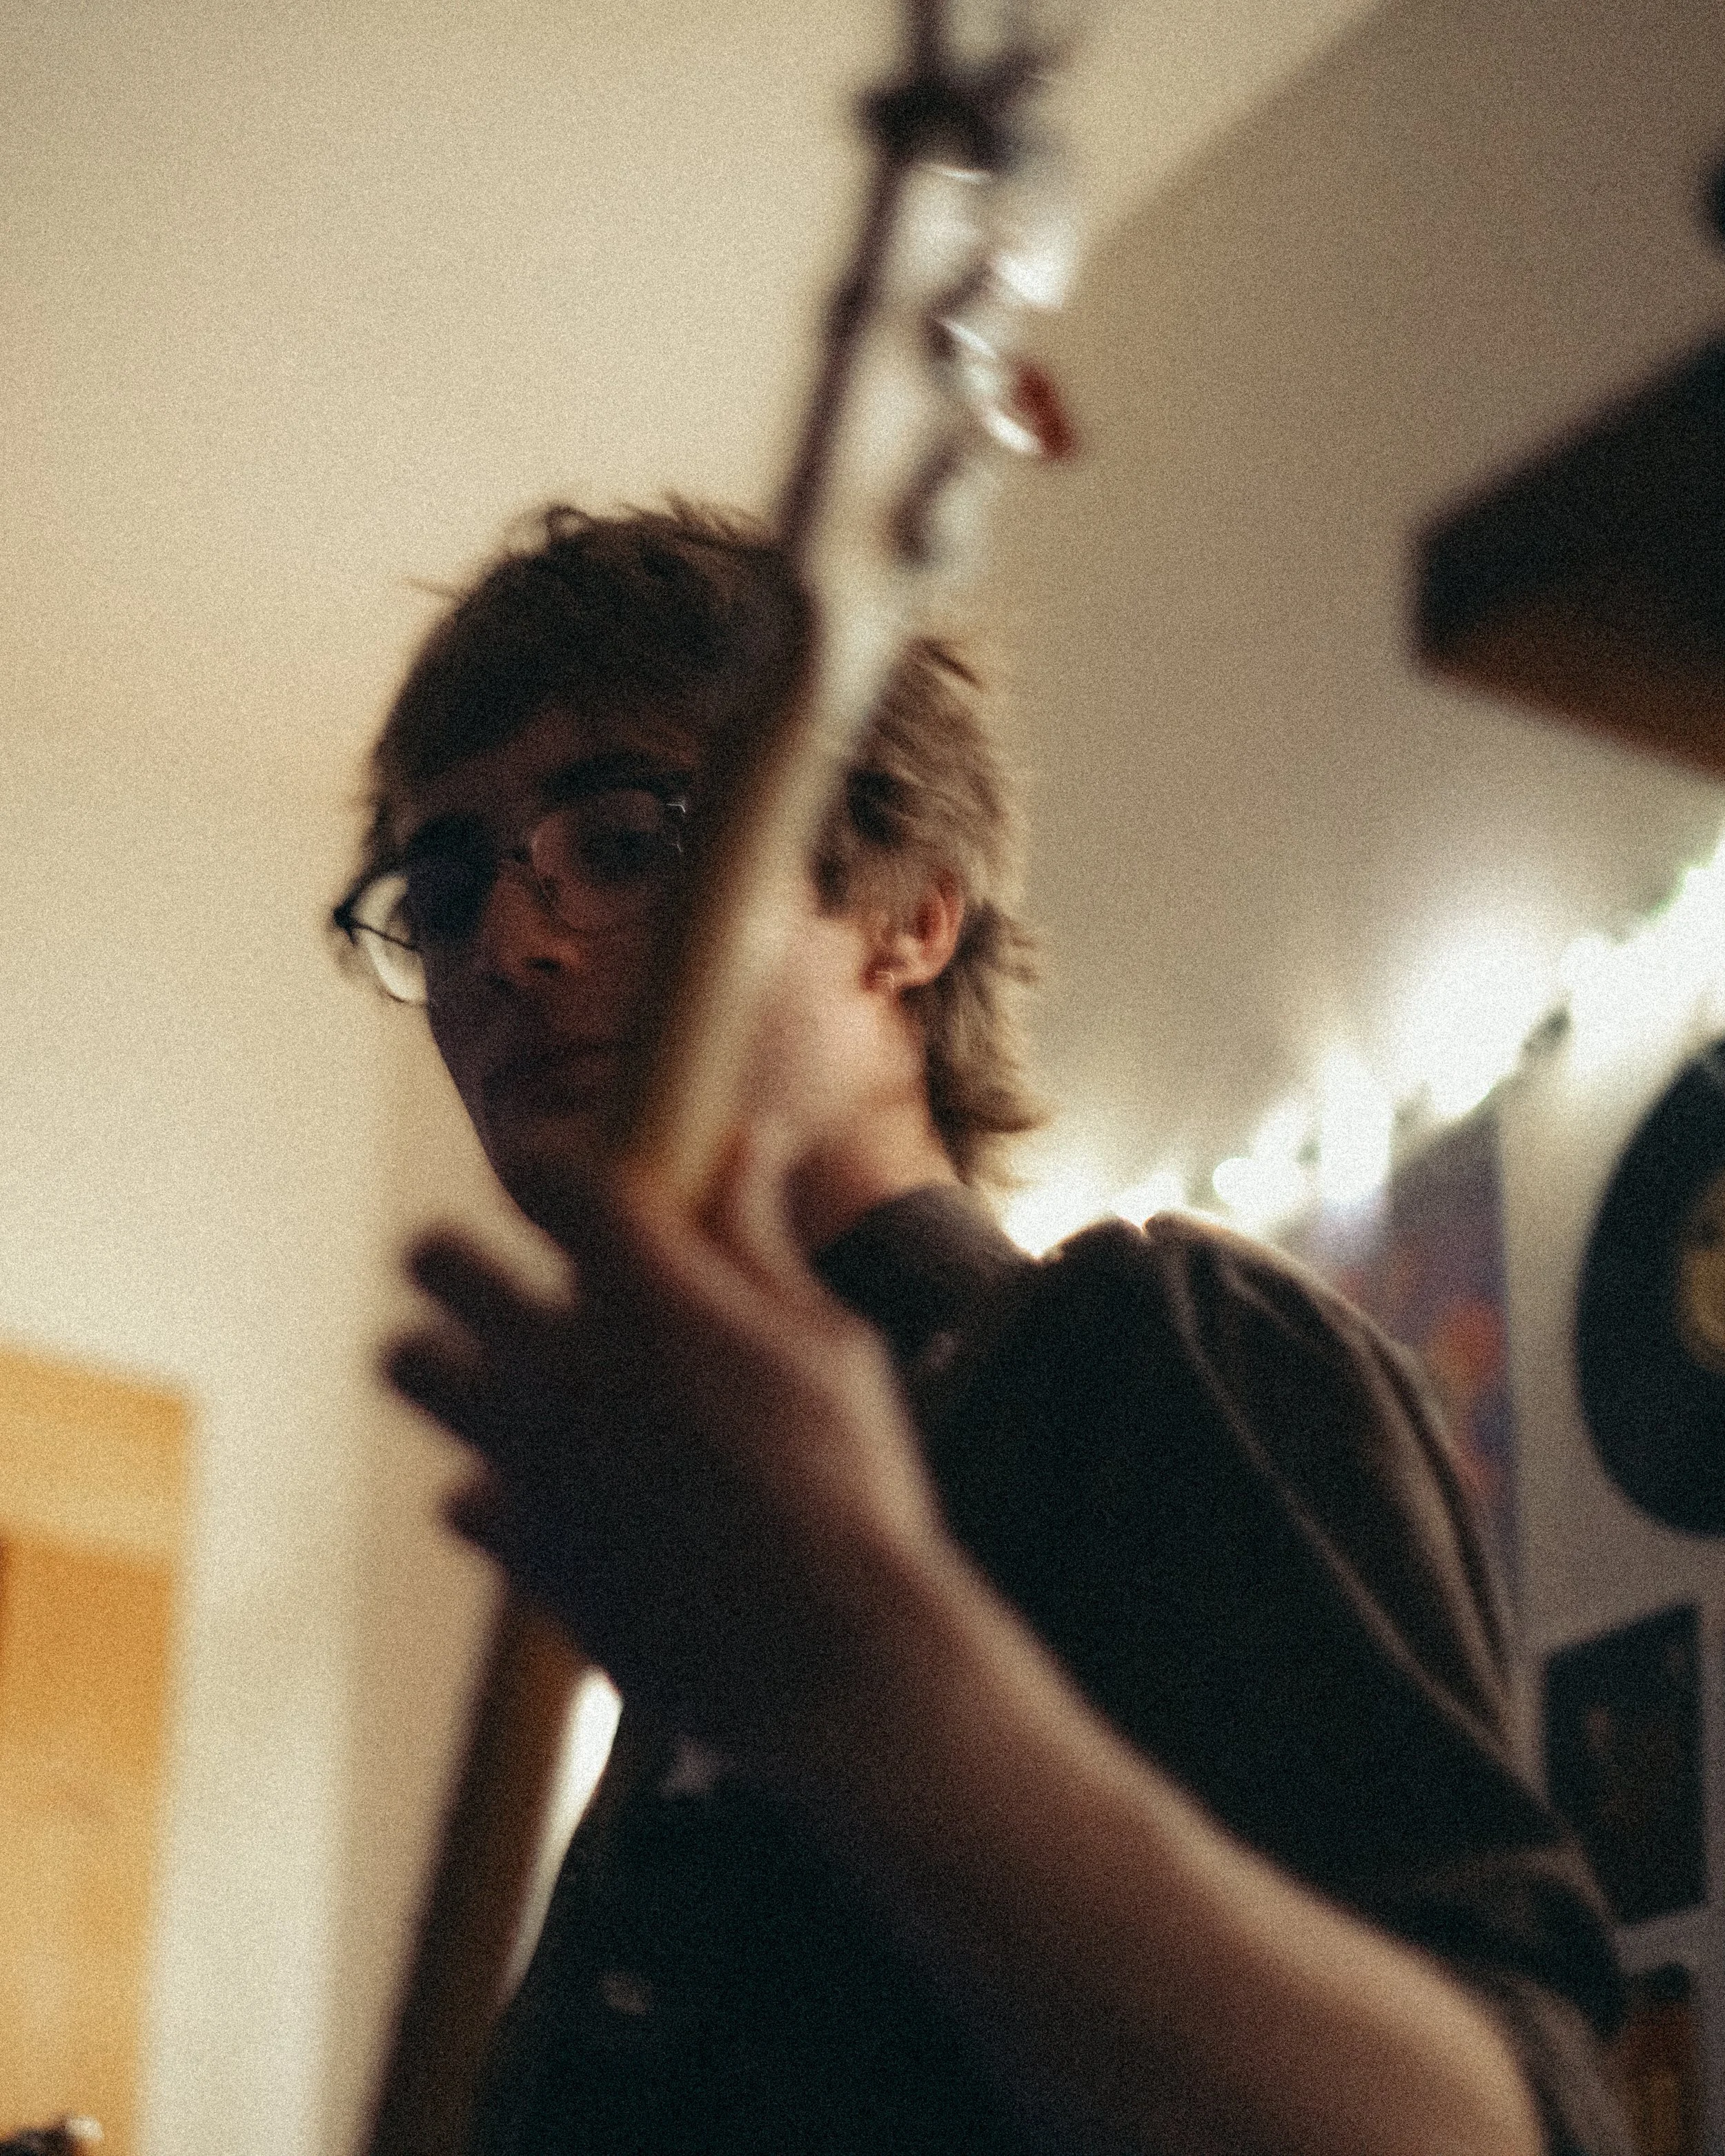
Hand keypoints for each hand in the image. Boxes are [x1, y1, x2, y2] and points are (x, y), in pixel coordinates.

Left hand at [385, 1141, 943, 1763]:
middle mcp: (567, 1355)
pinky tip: (562, 1502)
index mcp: (653, 1290)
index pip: (545, 1171)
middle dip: (462, 1256)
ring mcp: (528, 1450)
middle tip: (508, 1285)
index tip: (567, 1189)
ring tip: (509, 1382)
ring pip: (408, 1363)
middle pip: (434, 1256)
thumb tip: (749, 1139)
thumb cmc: (851, 1478)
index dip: (548, 1167)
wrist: (829, 1649)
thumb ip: (759, 1240)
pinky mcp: (517, 1539)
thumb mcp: (826, 1341)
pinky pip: (459, 1493)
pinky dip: (499, 1491)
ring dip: (449, 1360)